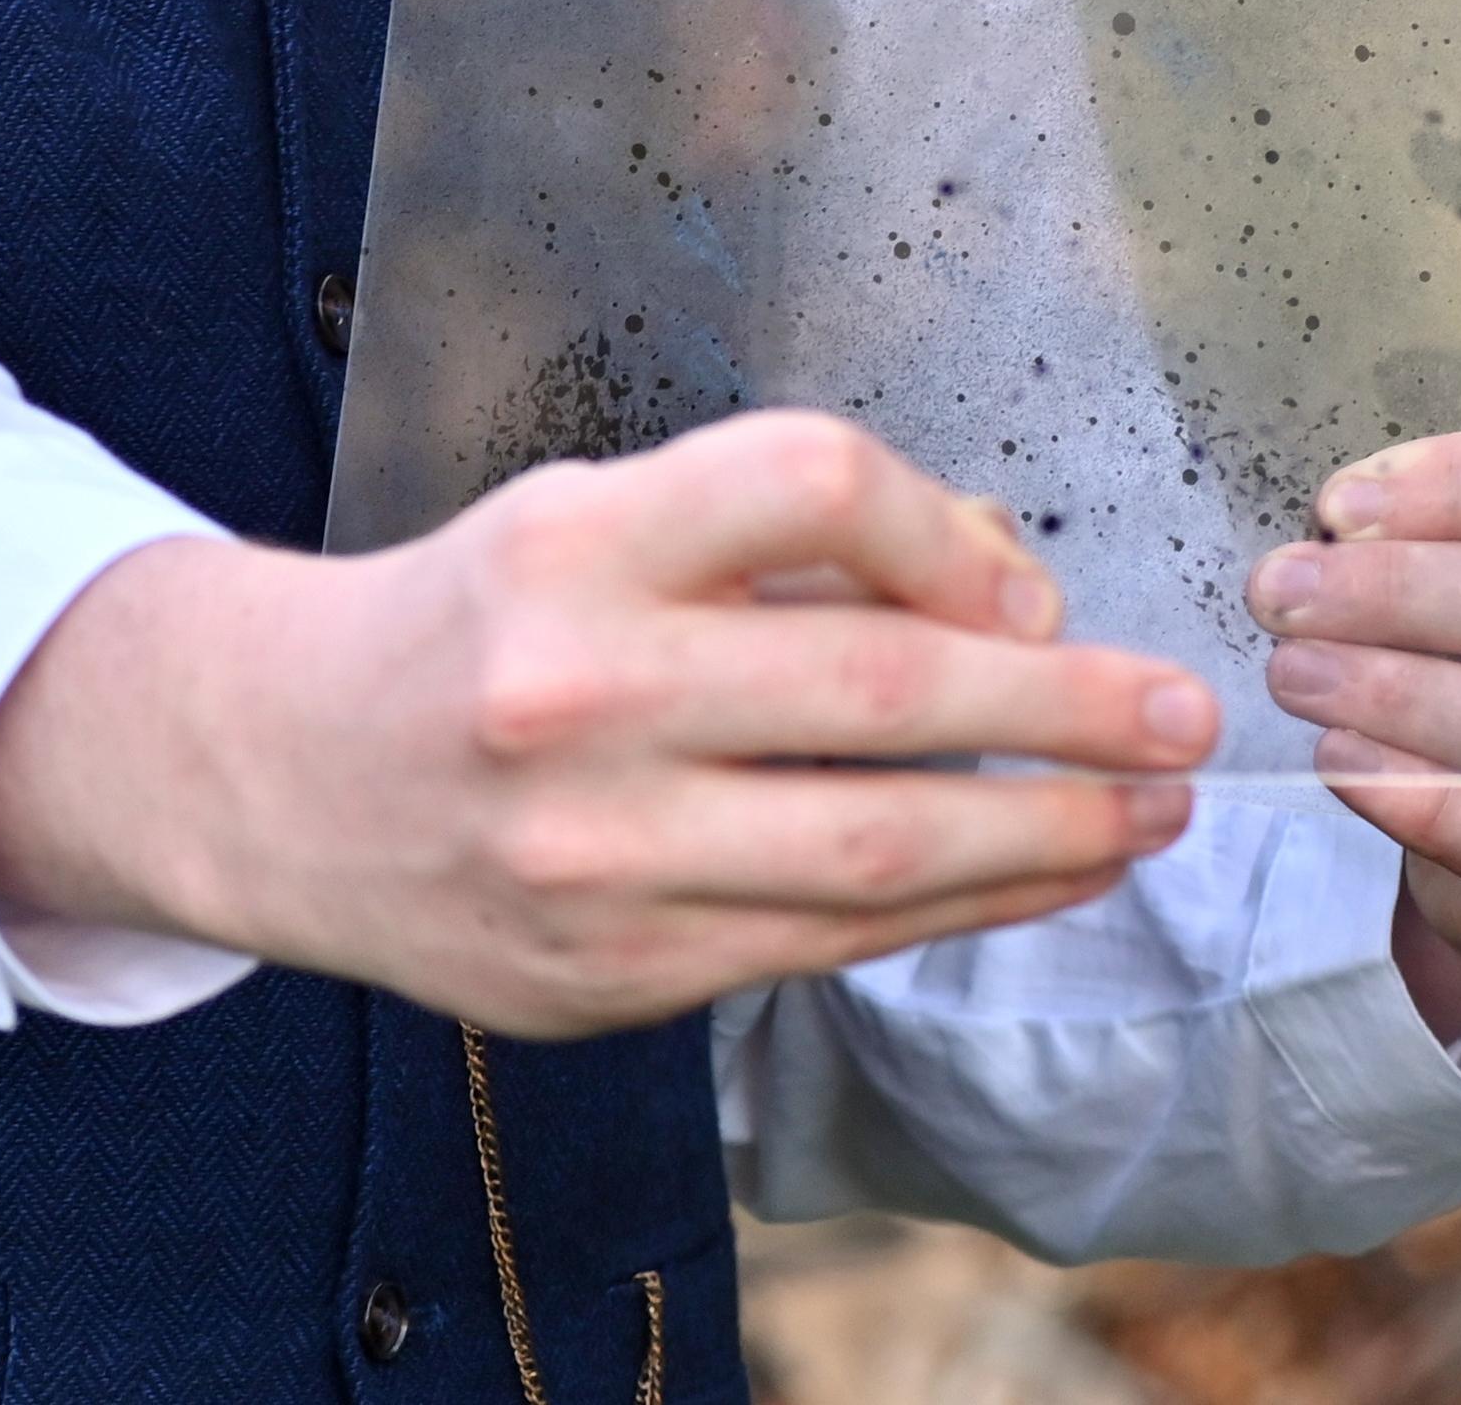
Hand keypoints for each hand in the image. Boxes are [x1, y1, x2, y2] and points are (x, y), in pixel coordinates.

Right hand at [0, 408, 1216, 1035]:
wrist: (272, 773)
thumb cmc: (478, 617)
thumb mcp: (598, 516)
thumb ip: (783, 541)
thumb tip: (1008, 586)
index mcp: (576, 549)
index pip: (809, 484)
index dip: (944, 524)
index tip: (1029, 576)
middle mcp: (579, 701)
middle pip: (880, 693)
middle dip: (1065, 708)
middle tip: (1188, 714)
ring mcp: (592, 859)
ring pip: (874, 853)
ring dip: (1045, 835)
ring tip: (1153, 811)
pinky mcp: (606, 976)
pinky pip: (822, 945)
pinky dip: (952, 914)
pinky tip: (1038, 878)